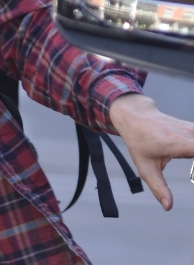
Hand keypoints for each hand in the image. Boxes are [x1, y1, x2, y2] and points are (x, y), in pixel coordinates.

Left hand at [109, 93, 193, 209]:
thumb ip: (158, 187)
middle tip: (191, 174)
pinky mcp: (192, 127)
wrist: (135, 116)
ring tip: (190, 172)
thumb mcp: (145, 167)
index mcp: (176, 143)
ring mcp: (191, 128)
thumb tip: (168, 206)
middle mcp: (186, 133)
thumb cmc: (138, 141)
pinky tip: (189, 160)